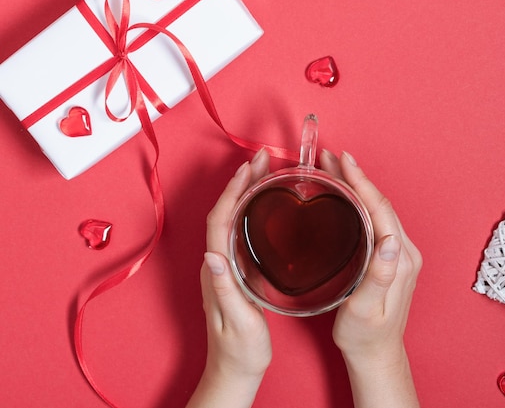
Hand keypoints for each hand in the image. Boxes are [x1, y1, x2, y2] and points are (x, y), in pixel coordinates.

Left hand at [186, 149, 271, 407]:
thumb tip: (214, 253)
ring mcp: (224, 267)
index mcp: (217, 271)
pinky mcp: (234, 272)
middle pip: (225, 212)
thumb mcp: (238, 322)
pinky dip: (249, 210)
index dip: (233, 191)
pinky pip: (239, 231)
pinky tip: (264, 206)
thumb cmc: (239, 350)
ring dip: (244, 192)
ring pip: (231, 219)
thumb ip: (225, 288)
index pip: (220, 221)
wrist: (234, 370)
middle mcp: (216, 264)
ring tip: (264, 173)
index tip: (249, 168)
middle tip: (262, 159)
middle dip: (240, 181)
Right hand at [321, 150, 421, 407]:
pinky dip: (361, 202)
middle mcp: (404, 252)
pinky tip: (346, 198)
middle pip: (379, 204)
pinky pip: (376, 220)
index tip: (343, 160)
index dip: (360, 182)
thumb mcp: (366, 311)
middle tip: (331, 157)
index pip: (380, 210)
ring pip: (378, 209)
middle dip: (356, 177)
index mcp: (400, 260)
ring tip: (334, 169)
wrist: (376, 353)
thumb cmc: (365, 336)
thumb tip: (391, 241)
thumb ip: (379, 277)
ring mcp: (400, 254)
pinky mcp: (392, 259)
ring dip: (358, 186)